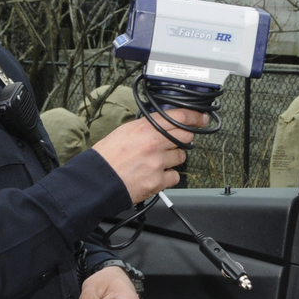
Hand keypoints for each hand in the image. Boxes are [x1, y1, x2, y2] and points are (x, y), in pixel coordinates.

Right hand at [90, 109, 205, 202]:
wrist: (98, 181)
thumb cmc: (107, 157)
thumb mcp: (125, 131)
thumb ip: (146, 127)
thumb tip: (162, 123)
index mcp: (145, 128)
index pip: (178, 116)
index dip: (193, 116)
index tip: (200, 118)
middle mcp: (154, 144)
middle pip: (185, 136)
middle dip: (182, 138)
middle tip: (173, 142)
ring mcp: (158, 163)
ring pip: (181, 157)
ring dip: (173, 158)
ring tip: (156, 161)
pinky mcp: (158, 182)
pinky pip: (175, 177)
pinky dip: (168, 177)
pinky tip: (156, 174)